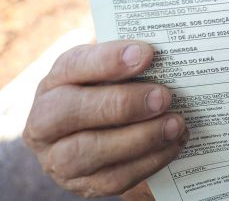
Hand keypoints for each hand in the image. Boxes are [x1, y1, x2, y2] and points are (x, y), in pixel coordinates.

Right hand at [23, 41, 188, 197]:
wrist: (101, 137)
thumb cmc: (111, 93)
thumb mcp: (113, 73)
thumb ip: (131, 63)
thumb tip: (166, 52)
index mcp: (54, 83)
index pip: (73, 66)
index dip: (108, 60)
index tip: (146, 53)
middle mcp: (45, 122)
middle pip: (70, 111)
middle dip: (122, 103)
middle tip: (163, 96)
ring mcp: (58, 159)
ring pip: (88, 151)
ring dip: (139, 137)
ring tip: (174, 124)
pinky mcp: (83, 186)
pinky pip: (113, 179)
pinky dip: (149, 161)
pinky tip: (173, 143)